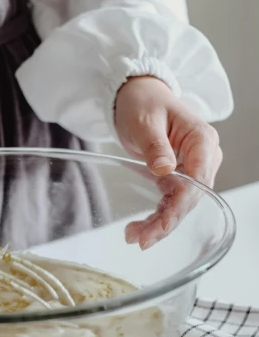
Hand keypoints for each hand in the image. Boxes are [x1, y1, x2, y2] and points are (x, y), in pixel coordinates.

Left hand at [115, 76, 221, 248]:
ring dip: (158, 224)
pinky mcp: (177, 177)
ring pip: (180, 205)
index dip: (181, 204)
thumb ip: (156, 146)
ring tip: (133, 237)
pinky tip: (138, 230)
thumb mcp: (145, 121)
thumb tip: (165, 169)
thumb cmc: (144, 102)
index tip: (164, 223)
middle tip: (141, 239)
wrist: (137, 97)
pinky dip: (155, 217)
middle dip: (166, 221)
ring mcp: (191, 169)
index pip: (198, 179)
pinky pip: (169, 202)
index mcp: (202, 140)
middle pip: (190, 197)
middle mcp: (203, 157)